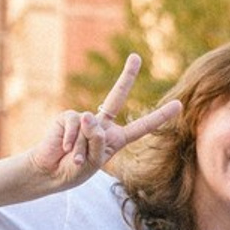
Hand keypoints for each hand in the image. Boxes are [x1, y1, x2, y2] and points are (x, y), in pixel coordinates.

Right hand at [28, 54, 180, 189]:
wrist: (50, 172)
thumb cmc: (74, 170)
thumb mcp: (92, 162)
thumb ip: (96, 142)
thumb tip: (88, 115)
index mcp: (116, 139)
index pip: (141, 127)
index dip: (159, 117)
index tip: (178, 105)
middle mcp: (102, 125)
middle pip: (117, 97)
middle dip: (127, 76)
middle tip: (136, 56)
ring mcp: (85, 119)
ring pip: (91, 128)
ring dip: (83, 147)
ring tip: (75, 158)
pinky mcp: (69, 117)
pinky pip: (75, 124)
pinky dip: (71, 140)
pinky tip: (66, 148)